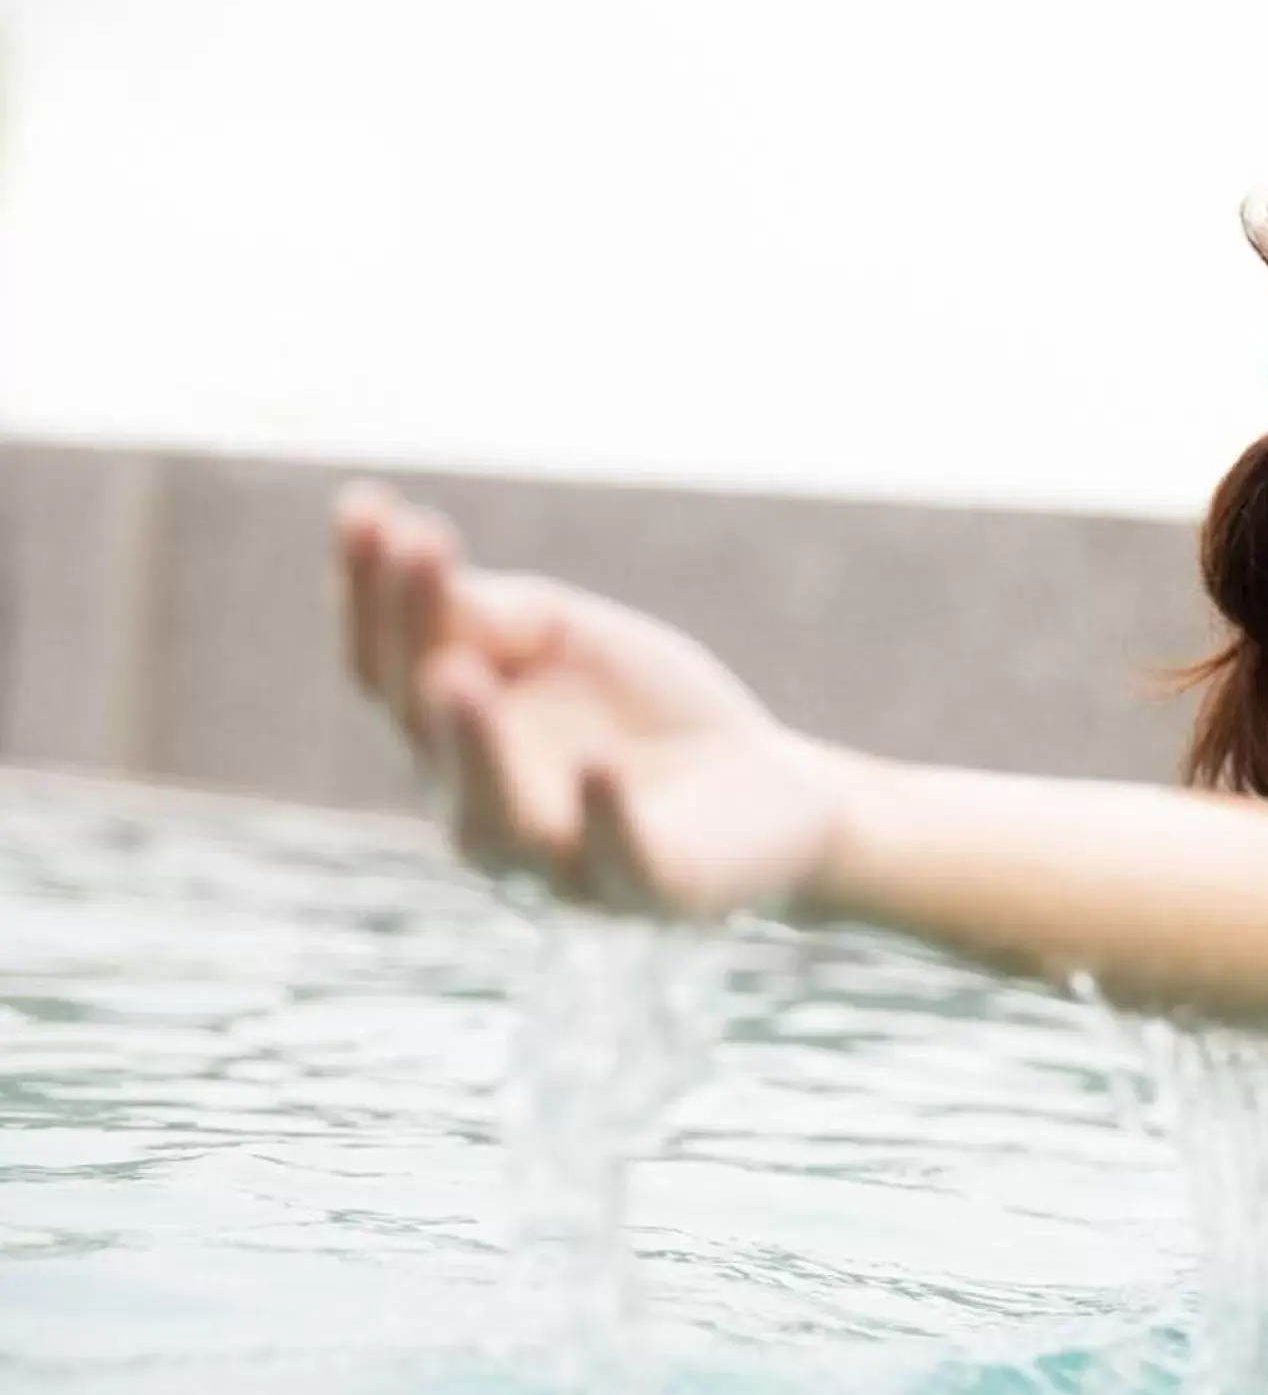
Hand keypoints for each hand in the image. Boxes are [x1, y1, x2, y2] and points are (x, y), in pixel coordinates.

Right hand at [336, 480, 844, 915]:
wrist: (772, 786)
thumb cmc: (649, 709)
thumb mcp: (570, 640)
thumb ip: (498, 617)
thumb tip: (429, 574)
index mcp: (451, 740)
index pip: (386, 665)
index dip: (368, 589)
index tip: (369, 502)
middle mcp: (480, 808)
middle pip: (422, 729)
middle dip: (413, 637)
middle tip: (418, 551)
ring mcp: (560, 863)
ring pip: (493, 819)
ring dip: (473, 746)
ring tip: (457, 674)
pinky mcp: (648, 892)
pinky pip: (617, 862)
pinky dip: (604, 816)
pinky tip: (597, 763)